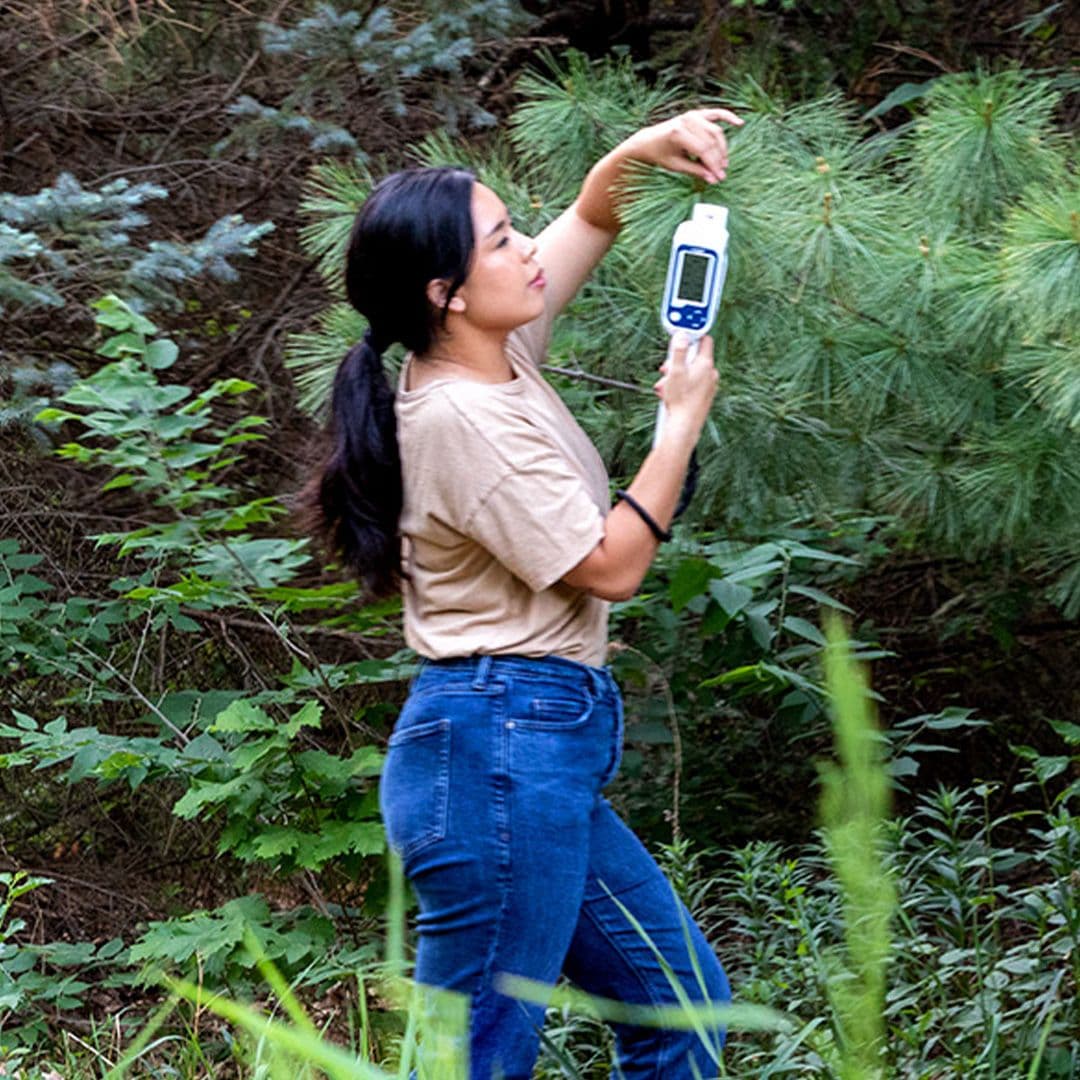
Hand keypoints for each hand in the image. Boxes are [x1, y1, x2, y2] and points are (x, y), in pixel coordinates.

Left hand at [624, 108, 743, 184]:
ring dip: (722, 147)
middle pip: (711, 141)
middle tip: (721, 173)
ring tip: (724, 162)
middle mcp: (686, 121)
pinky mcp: (696, 113)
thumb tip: (713, 179)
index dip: (713, 165)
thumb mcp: (676, 166)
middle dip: (718, 158)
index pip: (703, 151)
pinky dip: (728, 117)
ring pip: (715, 131)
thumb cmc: (660, 154)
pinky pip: (716, 113)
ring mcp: (692, 115)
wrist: (648, 140)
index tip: (719, 177)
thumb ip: (695, 171)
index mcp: (679, 133)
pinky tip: (739, 123)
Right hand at [654, 333, 718, 440]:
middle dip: (677, 362)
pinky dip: (681, 386)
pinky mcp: (704, 396)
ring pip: (691, 372)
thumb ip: (679, 350)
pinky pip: (693, 384)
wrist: (685, 426)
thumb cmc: (680, 400)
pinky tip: (671, 394)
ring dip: (676, 376)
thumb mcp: (675, 371)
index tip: (680, 337)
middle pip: (694, 358)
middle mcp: (710, 374)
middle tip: (666, 370)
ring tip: (665, 386)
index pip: (704, 340)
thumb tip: (682, 334)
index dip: (691, 337)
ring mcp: (709, 386)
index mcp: (706, 364)